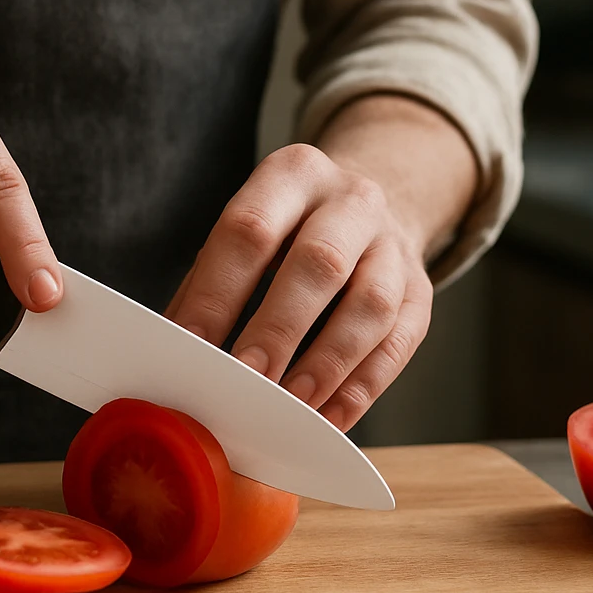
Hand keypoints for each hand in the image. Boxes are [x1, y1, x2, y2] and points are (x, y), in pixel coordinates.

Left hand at [165, 143, 432, 430]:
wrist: (364, 208)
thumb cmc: (285, 234)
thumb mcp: (247, 232)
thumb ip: (209, 286)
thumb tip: (171, 356)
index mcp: (292, 175)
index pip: (249, 229)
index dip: (217, 293)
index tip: (190, 348)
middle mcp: (351, 200)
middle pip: (318, 262)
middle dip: (278, 327)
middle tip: (247, 379)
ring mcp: (393, 244)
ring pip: (370, 304)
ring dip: (327, 362)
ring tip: (291, 405)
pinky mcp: (421, 290)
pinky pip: (400, 342)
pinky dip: (362, 387)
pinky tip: (329, 417)